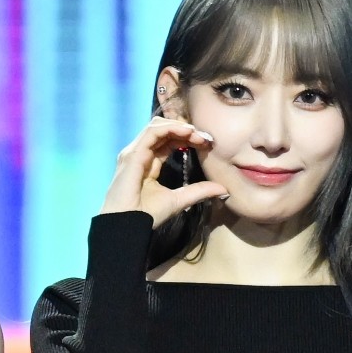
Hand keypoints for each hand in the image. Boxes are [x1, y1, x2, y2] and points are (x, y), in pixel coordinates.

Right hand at [100, 118, 227, 227]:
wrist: (128, 225)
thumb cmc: (147, 215)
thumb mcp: (180, 200)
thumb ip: (199, 191)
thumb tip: (223, 189)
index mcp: (149, 162)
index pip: (168, 141)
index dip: (187, 138)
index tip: (207, 143)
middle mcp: (139, 154)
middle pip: (163, 130)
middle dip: (186, 130)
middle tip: (206, 137)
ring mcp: (134, 152)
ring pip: (157, 126)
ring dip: (179, 126)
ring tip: (198, 133)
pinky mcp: (132, 154)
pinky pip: (152, 133)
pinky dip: (170, 128)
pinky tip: (187, 132)